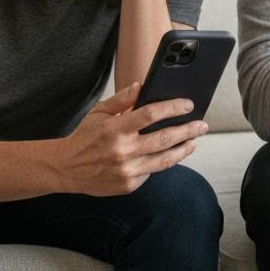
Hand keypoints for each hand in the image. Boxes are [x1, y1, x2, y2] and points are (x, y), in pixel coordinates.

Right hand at [57, 83, 207, 195]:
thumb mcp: (99, 112)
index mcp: (115, 129)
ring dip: (184, 149)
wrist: (67, 169)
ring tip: (195, 140)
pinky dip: (164, 161)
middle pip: (164, 139)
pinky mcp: (128, 185)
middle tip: (203, 124)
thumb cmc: (86, 136)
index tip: (189, 104)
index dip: (172, 108)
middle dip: (188, 130)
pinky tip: (173, 153)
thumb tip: (142, 85)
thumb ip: (122, 99)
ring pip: (164, 160)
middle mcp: (123, 151)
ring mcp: (127, 171)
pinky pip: (152, 171)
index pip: (150, 114)